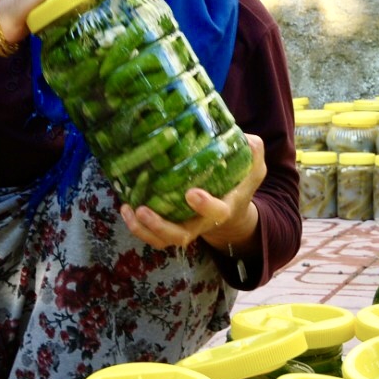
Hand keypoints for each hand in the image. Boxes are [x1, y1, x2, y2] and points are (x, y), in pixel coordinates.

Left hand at [121, 134, 266, 252]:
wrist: (231, 210)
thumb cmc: (238, 185)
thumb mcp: (253, 169)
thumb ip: (252, 154)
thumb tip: (247, 140)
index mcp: (223, 209)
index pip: (217, 213)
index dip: (205, 206)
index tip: (191, 193)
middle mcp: (201, 223)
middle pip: (181, 235)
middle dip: (161, 226)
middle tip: (144, 210)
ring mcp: (183, 227)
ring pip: (162, 239)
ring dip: (143, 229)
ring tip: (129, 209)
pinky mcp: (169, 225)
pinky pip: (151, 234)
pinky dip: (136, 226)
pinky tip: (125, 207)